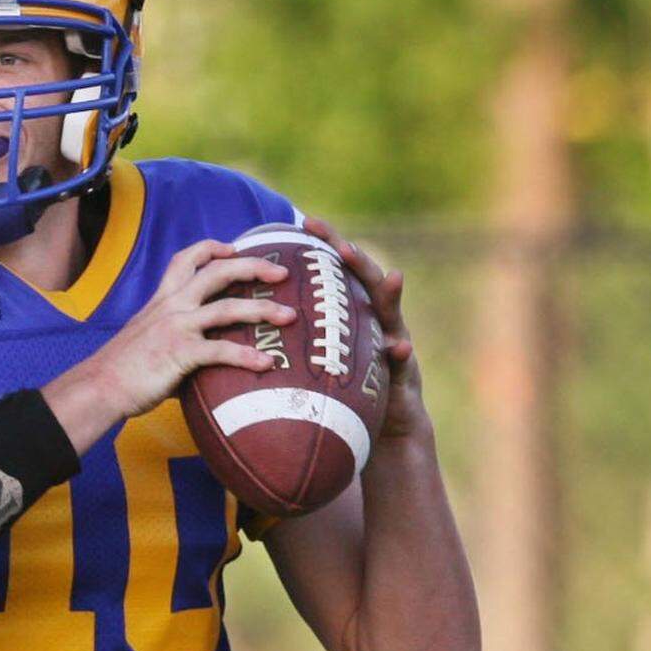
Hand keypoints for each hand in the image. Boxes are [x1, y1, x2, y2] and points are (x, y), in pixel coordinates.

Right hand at [44, 239, 295, 450]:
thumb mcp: (148, 339)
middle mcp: (172, 305)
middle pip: (219, 272)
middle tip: (283, 272)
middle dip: (255, 267)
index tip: (235, 249)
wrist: (101, 386)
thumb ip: (176, 336)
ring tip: (290, 316)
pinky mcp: (180, 353)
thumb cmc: (124, 368)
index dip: (214, 248)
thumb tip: (201, 355)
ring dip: (263, 309)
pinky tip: (267, 363)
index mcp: (163, 298)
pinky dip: (247, 356)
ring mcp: (177, 327)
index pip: (188, 258)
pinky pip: (221, 351)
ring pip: (229, 308)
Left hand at [301, 217, 428, 441]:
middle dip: (357, 259)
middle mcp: (376, 319)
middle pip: (366, 280)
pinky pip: (401, 362)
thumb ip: (295, 336)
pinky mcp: (403, 373)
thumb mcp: (315, 358)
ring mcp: (393, 341)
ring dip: (391, 295)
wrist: (380, 428)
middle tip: (343, 245)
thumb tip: (248, 320)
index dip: (325, 245)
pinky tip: (400, 347)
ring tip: (391, 278)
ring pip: (391, 313)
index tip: (306, 222)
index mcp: (351, 311)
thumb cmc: (340, 391)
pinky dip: (401, 353)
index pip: (336, 271)